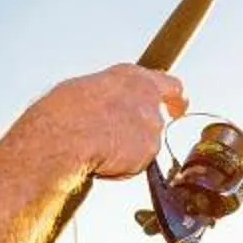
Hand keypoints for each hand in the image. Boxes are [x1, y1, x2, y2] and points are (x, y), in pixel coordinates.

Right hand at [37, 65, 188, 179]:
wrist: (66, 133)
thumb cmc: (65, 112)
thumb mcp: (85, 92)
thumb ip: (108, 98)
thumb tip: (105, 110)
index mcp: (130, 77)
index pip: (169, 84)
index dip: (175, 99)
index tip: (178, 108)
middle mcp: (148, 96)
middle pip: (156, 120)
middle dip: (141, 134)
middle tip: (119, 143)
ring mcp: (152, 123)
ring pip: (144, 144)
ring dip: (127, 151)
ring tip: (96, 149)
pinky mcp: (150, 148)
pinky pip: (137, 163)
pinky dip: (123, 166)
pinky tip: (101, 160)